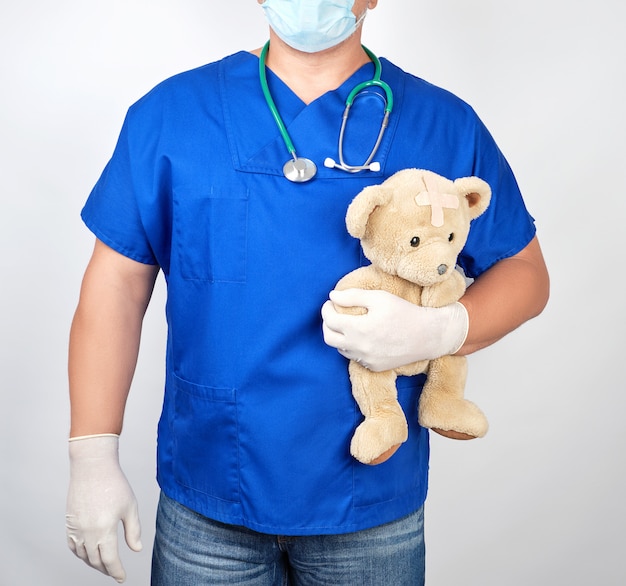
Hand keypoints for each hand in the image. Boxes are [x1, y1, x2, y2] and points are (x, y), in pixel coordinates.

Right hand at [66, 434, 141, 583]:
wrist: (93, 467)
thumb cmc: (114, 484)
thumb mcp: (130, 506)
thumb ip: (134, 530)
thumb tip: (136, 549)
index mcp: (104, 530)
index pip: (110, 560)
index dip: (117, 571)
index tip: (122, 578)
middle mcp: (87, 533)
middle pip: (96, 561)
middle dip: (106, 569)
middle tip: (114, 572)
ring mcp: (76, 529)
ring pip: (83, 556)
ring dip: (93, 563)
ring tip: (104, 565)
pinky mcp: (69, 523)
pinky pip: (72, 546)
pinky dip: (80, 554)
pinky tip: (88, 553)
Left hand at [321, 288, 468, 371]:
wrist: (428, 336)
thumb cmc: (404, 313)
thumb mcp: (379, 298)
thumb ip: (353, 296)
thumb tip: (332, 296)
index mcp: (359, 329)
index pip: (329, 320)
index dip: (326, 309)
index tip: (331, 303)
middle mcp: (360, 348)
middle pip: (329, 338)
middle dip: (327, 324)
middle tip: (334, 314)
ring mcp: (366, 360)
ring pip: (341, 349)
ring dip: (340, 336)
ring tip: (348, 325)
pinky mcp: (374, 367)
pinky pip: (355, 358)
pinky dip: (353, 347)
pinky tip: (362, 337)